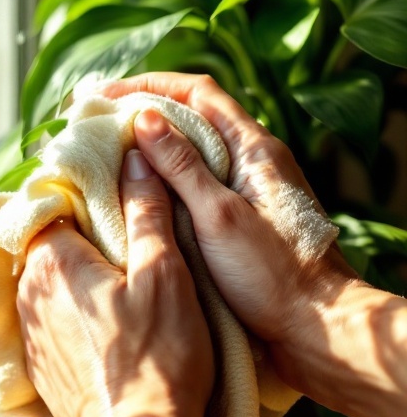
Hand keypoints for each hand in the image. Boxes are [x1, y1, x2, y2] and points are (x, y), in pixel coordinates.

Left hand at [17, 146, 213, 416]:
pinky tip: (112, 328)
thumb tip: (134, 153)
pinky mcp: (41, 369)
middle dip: (87, 237)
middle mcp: (28, 293)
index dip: (88, 196)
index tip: (118, 197)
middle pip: (53, 244)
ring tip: (125, 285)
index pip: (56, 204)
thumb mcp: (165, 272)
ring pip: (53, 285)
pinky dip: (76, 317)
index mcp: (53, 260)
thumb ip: (145, 210)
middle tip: (131, 241)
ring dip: (81, 279)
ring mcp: (31, 335)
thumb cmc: (160, 356)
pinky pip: (54, 323)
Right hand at [100, 71, 350, 347]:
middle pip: (194, 117)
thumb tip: (144, 118)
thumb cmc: (274, 274)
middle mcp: (253, 160)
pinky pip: (197, 184)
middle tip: (96, 122)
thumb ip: (182, 166)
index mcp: (255, 148)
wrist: (320, 330)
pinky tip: (136, 195)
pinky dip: (165, 181)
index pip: (198, 92)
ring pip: (193, 152)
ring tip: (105, 154)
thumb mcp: (219, 216)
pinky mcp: (242, 218)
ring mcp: (249, 189)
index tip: (104, 95)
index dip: (149, 85)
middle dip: (144, 113)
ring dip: (152, 148)